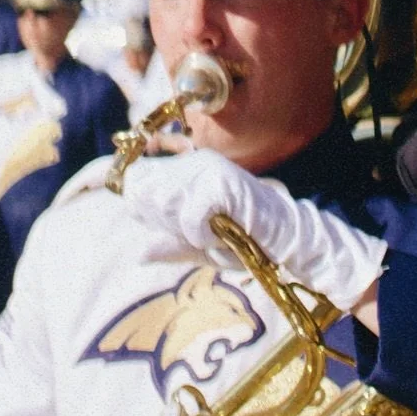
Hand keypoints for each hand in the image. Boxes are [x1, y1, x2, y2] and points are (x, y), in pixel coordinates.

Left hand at [120, 148, 384, 309]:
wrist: (288, 241)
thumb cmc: (247, 242)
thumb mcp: (201, 248)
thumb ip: (171, 245)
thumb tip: (139, 253)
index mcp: (185, 172)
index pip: (136, 178)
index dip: (130, 196)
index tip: (129, 202)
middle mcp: (192, 162)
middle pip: (142, 193)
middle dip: (161, 221)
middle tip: (196, 233)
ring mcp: (206, 168)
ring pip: (162, 202)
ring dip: (182, 228)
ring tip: (210, 233)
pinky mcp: (221, 183)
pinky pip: (189, 217)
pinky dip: (200, 235)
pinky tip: (219, 236)